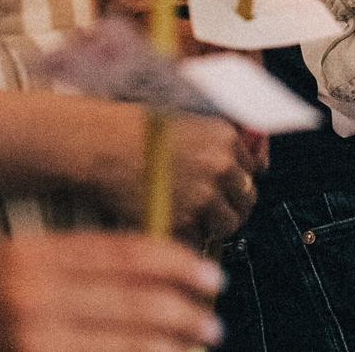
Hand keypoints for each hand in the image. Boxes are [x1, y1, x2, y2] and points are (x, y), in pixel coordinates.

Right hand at [0, 233, 225, 351]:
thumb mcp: (15, 267)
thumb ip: (77, 262)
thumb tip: (159, 265)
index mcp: (29, 255)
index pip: (122, 254)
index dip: (175, 264)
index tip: (209, 275)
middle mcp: (28, 296)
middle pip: (132, 302)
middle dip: (184, 312)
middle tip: (211, 320)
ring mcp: (30, 341)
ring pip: (125, 346)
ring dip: (170, 347)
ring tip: (195, 346)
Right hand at [85, 104, 260, 245]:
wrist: (102, 144)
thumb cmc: (135, 128)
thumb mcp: (187, 117)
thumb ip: (218, 140)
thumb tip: (247, 162)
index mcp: (225, 136)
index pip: (252, 167)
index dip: (237, 177)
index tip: (227, 184)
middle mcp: (221, 166)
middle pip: (247, 198)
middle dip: (233, 204)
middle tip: (215, 207)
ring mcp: (204, 196)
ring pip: (229, 223)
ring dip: (216, 223)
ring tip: (197, 219)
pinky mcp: (183, 221)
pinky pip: (201, 239)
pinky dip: (192, 236)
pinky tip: (177, 225)